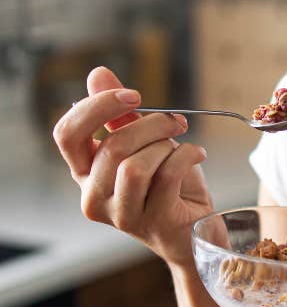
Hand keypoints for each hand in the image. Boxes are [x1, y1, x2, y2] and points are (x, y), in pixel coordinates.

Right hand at [53, 66, 211, 267]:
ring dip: (166, 145)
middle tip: (175, 122)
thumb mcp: (145, 145)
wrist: (196, 231)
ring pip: (134, 165)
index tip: (132, 95)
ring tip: (182, 146)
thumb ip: (119, 114)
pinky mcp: (154, 222)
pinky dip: (187, 156)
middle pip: (111, 146)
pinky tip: (198, 155)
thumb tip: (98, 74)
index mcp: (85, 173)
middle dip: (150, 124)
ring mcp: (122, 215)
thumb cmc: (169, 188)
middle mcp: (95, 197)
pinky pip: (166, 176)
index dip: (97, 106)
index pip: (67, 134)